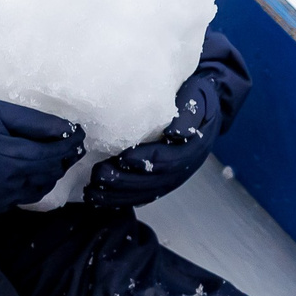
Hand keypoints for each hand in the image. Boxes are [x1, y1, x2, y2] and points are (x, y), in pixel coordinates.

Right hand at [0, 75, 84, 215]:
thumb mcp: (0, 113)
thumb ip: (35, 122)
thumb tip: (66, 129)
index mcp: (20, 158)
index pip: (58, 154)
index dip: (71, 144)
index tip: (79, 135)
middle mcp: (16, 183)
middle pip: (51, 174)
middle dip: (62, 160)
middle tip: (66, 148)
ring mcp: (3, 199)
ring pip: (37, 190)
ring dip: (47, 176)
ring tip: (49, 162)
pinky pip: (18, 200)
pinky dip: (27, 188)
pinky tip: (23, 177)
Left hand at [83, 33, 248, 208]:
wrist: (202, 106)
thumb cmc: (195, 97)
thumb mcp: (198, 98)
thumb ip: (189, 114)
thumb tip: (177, 134)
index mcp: (195, 147)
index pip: (170, 160)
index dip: (147, 160)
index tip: (124, 158)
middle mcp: (184, 167)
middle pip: (155, 182)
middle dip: (126, 181)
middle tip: (99, 175)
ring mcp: (172, 177)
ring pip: (146, 193)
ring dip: (119, 194)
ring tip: (93, 191)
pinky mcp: (160, 180)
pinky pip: (141, 195)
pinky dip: (120, 199)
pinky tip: (99, 198)